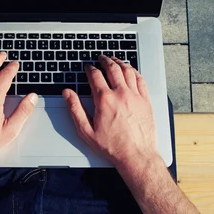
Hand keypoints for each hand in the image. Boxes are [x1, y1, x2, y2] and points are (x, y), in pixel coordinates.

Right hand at [62, 54, 158, 168]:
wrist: (136, 155)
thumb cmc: (112, 146)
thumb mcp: (86, 130)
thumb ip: (75, 109)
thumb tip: (68, 94)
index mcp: (104, 100)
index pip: (95, 75)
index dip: (89, 68)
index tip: (87, 67)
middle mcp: (121, 94)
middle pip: (112, 68)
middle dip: (105, 60)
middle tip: (101, 57)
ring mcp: (135, 96)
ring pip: (128, 71)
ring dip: (120, 62)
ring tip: (115, 60)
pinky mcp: (145, 100)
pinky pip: (140, 79)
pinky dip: (134, 71)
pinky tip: (131, 70)